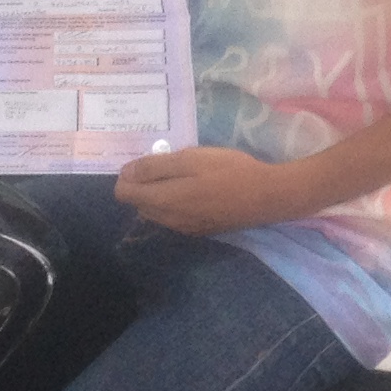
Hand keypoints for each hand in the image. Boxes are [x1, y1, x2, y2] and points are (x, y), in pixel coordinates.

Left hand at [115, 145, 302, 234]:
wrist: (267, 196)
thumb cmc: (229, 171)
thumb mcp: (190, 159)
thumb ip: (154, 166)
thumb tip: (126, 173)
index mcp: (162, 201)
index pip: (123, 194)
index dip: (129, 175)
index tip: (150, 161)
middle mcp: (168, 221)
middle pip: (139, 204)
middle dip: (145, 185)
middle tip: (170, 165)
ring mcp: (185, 229)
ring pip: (157, 212)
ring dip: (161, 195)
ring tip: (186, 176)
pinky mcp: (200, 231)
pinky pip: (175, 219)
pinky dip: (177, 204)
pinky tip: (199, 190)